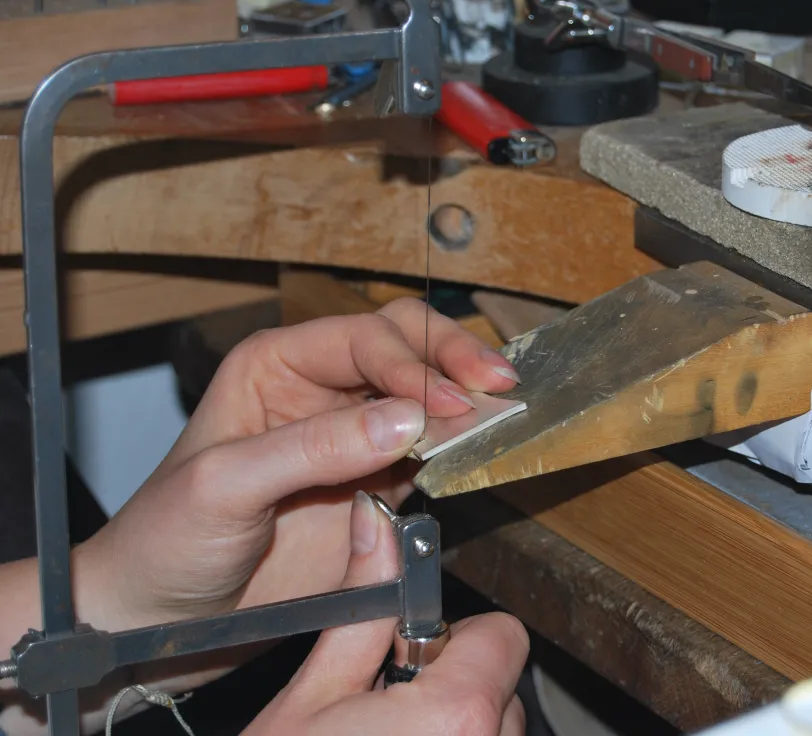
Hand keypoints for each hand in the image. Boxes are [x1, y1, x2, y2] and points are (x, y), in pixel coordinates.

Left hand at [77, 298, 518, 629]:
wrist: (166, 614)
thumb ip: (314, 447)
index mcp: (277, 364)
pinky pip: (430, 451)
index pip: (362, 338)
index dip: (410, 364)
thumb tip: (406, 419)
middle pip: (403, 344)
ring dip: (465, 398)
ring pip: (426, 393)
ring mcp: (353, 433)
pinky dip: (460, 447)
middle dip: (451, 357)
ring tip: (504, 412)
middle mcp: (321, 386)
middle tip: (496, 384)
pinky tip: (483, 448)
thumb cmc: (167, 537)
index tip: (445, 403)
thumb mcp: (226, 485)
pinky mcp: (377, 481)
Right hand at [244, 497, 528, 735]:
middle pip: (502, 690)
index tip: (411, 661)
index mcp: (457, 716)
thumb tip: (377, 523)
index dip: (454, 642)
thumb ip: (362, 605)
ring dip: (456, 735)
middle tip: (390, 715)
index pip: (502, 638)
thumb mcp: (313, 696)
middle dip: (454, 690)